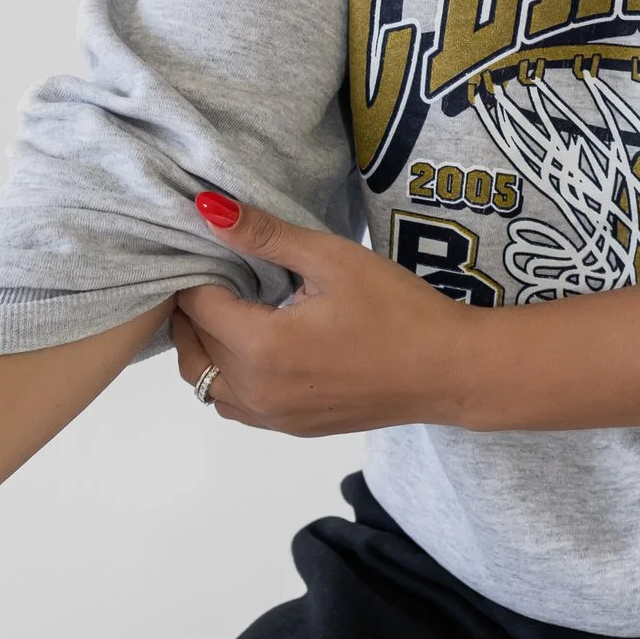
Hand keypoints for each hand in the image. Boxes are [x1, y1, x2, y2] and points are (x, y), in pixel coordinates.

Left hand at [171, 195, 481, 434]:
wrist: (447, 370)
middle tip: (217, 274)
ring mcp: (273, 418)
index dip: (197, 273)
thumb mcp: (331, 259)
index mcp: (262, 347)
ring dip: (204, 347)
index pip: (197, 306)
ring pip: (205, 384)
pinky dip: (226, 376)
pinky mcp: (291, 428)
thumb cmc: (396, 308)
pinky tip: (255, 345)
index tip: (215, 250)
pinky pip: (234, 405)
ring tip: (230, 309)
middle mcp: (256, 391)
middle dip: (192, 310)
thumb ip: (265, 236)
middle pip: (191, 349)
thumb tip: (207, 209)